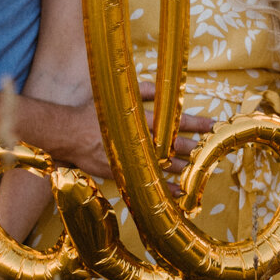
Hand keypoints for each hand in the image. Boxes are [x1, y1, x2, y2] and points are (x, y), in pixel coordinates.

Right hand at [55, 82, 213, 178]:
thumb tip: (166, 87)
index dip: (196, 123)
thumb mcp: (117, 95)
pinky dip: (165, 187)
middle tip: (213, 151)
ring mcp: (131, 159)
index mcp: (141, 119)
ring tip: (202, 172)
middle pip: (175, 146)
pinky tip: (179, 191)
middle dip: (196, 148)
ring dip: (184, 169)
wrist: (66, 133)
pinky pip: (148, 182)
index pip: (175, 121)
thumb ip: (143, 91)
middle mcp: (139, 140)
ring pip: (165, 166)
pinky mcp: (122, 172)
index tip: (214, 125)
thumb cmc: (90, 111)